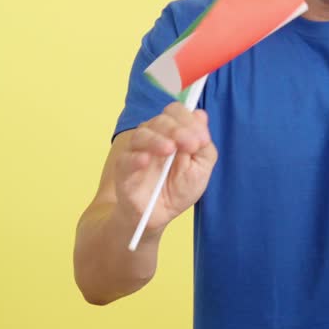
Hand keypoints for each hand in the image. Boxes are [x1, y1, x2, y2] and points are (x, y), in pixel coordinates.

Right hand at [116, 102, 217, 237]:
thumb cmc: (179, 189)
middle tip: (191, 145)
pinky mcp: (124, 169)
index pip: (176, 112)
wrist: (159, 215)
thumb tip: (201, 115)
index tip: (202, 140)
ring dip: (157, 139)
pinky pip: (126, 158)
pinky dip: (136, 157)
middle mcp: (153, 136)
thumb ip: (204, 145)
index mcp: (172, 132)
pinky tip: (146, 160)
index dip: (189, 120)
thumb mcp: (201, 168)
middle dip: (178, 129)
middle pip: (160, 120)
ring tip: (170, 150)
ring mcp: (137, 151)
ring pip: (142, 134)